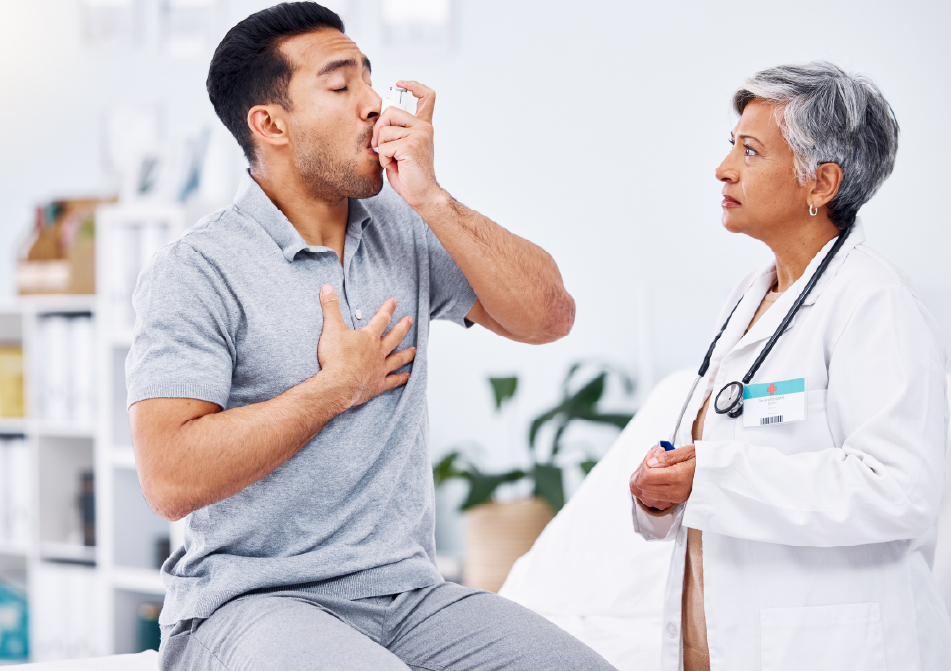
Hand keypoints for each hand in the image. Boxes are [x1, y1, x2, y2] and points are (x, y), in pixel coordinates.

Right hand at [317, 285, 415, 408]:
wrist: (337, 385)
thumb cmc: (335, 358)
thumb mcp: (331, 328)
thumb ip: (330, 307)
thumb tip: (327, 287)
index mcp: (368, 338)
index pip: (381, 319)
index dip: (387, 309)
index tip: (394, 301)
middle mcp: (378, 352)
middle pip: (394, 337)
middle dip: (402, 327)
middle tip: (410, 320)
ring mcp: (379, 369)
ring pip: (397, 359)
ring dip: (406, 354)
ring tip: (414, 350)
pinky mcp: (377, 385)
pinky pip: (393, 381)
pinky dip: (401, 379)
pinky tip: (407, 376)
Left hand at [372, 80, 440, 208]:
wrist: (423, 195)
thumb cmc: (411, 175)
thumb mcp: (401, 148)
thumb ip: (395, 132)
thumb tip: (377, 122)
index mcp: (423, 126)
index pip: (426, 96)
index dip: (413, 85)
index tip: (400, 83)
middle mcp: (423, 127)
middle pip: (390, 112)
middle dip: (379, 129)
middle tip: (382, 147)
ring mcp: (419, 135)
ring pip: (384, 131)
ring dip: (382, 149)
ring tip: (393, 160)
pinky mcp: (411, 145)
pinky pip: (385, 146)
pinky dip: (384, 159)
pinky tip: (395, 166)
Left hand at [632, 444, 696, 505]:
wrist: (717, 471)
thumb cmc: (702, 459)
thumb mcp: (686, 452)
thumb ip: (666, 457)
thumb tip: (650, 462)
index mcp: (679, 476)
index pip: (648, 476)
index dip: (645, 463)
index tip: (652, 454)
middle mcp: (677, 490)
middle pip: (645, 486)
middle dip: (644, 471)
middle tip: (652, 459)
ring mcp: (677, 497)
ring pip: (648, 493)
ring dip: (647, 480)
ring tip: (656, 467)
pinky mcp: (677, 500)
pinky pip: (656, 497)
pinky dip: (652, 487)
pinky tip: (659, 476)